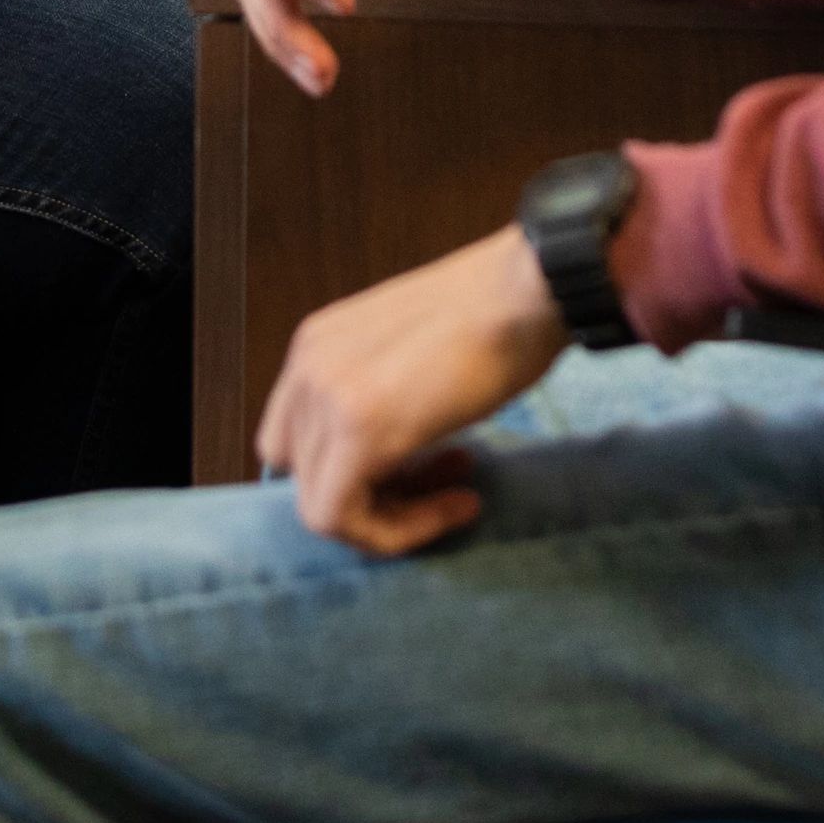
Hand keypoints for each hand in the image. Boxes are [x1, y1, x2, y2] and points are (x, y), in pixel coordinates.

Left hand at [257, 229, 570, 555]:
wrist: (530, 291)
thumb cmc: (497, 314)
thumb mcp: (412, 356)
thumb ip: (378, 396)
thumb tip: (383, 459)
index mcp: (315, 345)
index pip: (293, 441)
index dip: (349, 468)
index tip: (418, 464)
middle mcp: (306, 368)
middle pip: (305, 476)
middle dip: (374, 494)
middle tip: (444, 478)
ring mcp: (325, 398)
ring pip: (320, 507)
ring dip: (393, 518)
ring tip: (460, 494)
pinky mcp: (358, 434)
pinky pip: (343, 519)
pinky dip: (398, 531)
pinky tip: (459, 504)